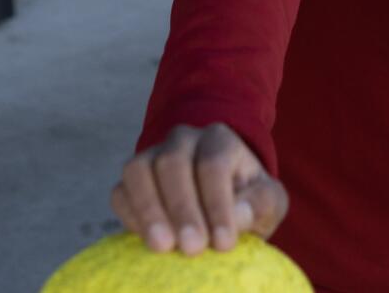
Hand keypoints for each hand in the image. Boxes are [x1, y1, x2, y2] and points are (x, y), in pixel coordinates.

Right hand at [111, 123, 288, 255]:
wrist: (219, 202)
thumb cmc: (246, 200)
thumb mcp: (268, 202)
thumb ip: (261, 204)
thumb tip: (239, 215)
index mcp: (219, 140)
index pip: (214, 164)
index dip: (217, 204)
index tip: (224, 243)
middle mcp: (182, 140)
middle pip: (173, 163)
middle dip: (183, 208)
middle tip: (193, 248)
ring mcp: (152, 156)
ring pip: (139, 170)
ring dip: (150, 209)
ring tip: (163, 246)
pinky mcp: (132, 180)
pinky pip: (121, 192)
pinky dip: (131, 216)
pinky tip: (148, 240)